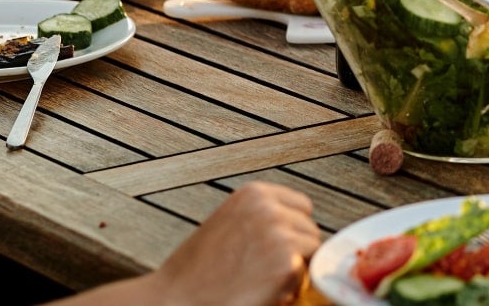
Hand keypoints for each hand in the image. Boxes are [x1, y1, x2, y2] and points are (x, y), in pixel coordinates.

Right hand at [143, 182, 320, 305]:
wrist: (175, 301)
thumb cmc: (197, 272)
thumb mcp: (230, 224)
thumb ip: (262, 218)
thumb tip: (297, 227)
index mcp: (255, 194)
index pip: (301, 206)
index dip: (293, 230)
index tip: (278, 247)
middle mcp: (270, 208)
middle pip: (310, 230)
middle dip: (296, 251)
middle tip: (264, 270)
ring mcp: (280, 235)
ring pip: (312, 253)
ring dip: (295, 269)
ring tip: (262, 281)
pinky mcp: (287, 264)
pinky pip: (306, 277)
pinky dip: (291, 288)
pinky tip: (263, 292)